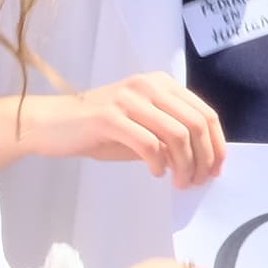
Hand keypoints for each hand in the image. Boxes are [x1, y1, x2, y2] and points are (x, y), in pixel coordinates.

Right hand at [21, 74, 226, 186]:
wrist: (50, 124)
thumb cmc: (98, 130)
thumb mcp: (142, 127)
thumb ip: (170, 136)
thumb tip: (203, 160)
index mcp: (161, 84)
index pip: (205, 114)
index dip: (217, 145)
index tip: (216, 170)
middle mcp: (149, 86)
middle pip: (196, 124)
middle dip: (204, 159)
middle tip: (198, 182)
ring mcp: (129, 100)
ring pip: (177, 135)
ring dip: (184, 165)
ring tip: (179, 182)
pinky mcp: (109, 117)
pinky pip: (148, 144)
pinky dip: (158, 163)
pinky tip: (156, 173)